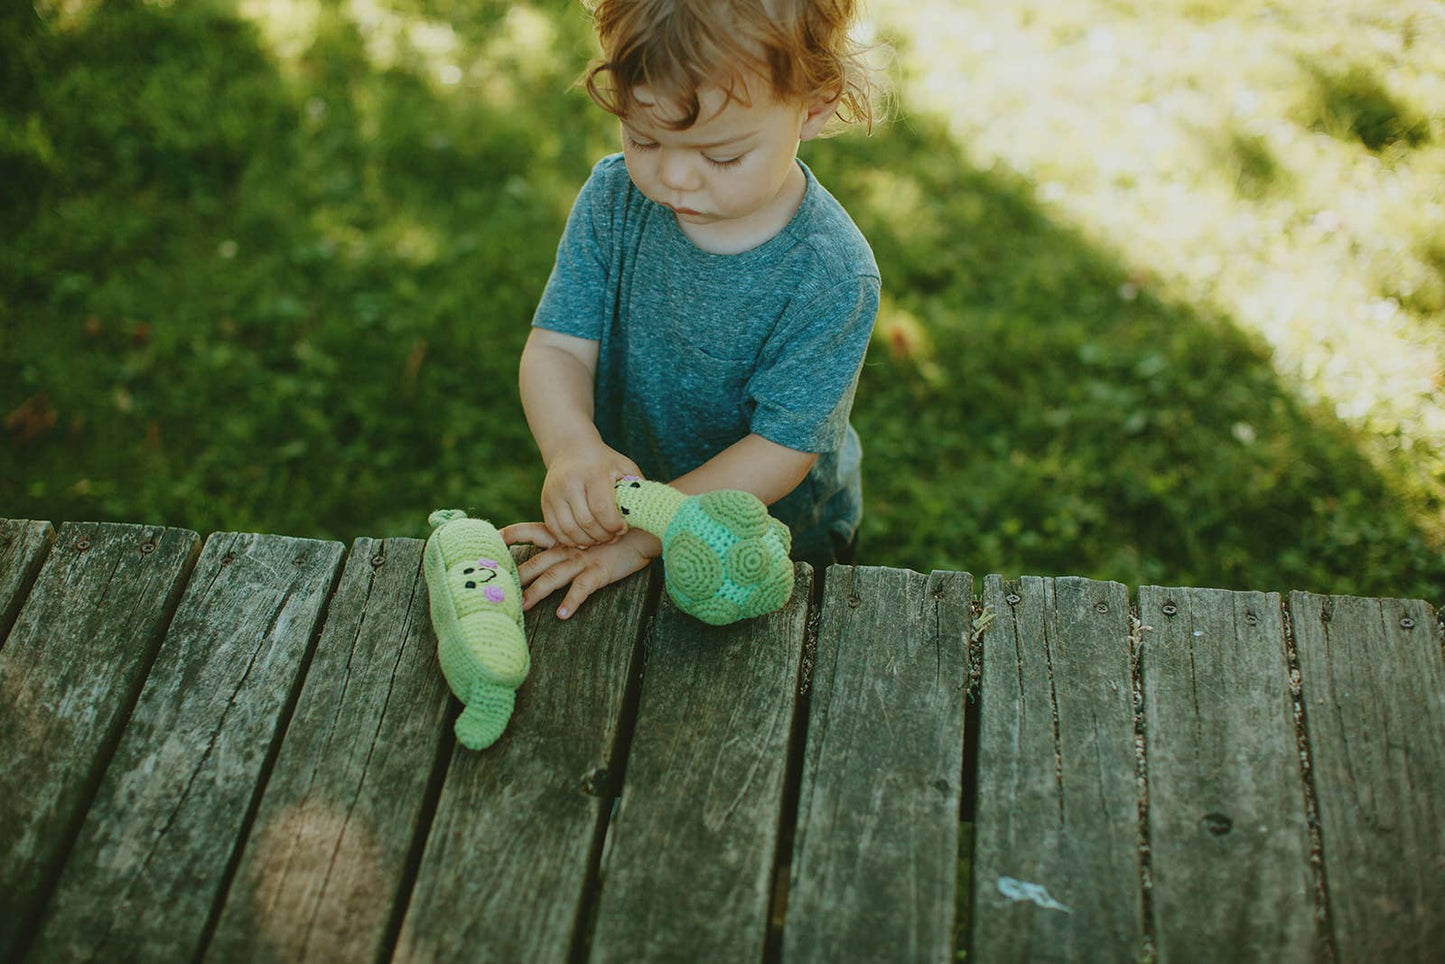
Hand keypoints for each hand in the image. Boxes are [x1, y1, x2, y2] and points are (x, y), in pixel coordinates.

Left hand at [501, 523, 660, 619]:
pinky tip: (563, 614)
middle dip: (517, 575)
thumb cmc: (614, 536)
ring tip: (523, 607)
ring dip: (537, 592)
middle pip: (536, 561)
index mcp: (564, 537)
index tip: (493, 538)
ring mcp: (583, 559)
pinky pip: (582, 588)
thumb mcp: (587, 535)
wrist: (644, 531)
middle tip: (499, 588)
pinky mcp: (599, 571)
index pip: (532, 530)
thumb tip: (550, 550)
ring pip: (553, 577)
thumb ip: (568, 539)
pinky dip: (572, 601)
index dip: (512, 533)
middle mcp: (569, 547)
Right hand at [540, 440, 640, 547]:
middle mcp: (570, 483)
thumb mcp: (625, 467)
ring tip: (600, 538)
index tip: (623, 528)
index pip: (602, 509)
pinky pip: (556, 531)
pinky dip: (571, 540)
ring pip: (570, 530)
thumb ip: (637, 488)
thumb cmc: (605, 462)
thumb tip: (650, 511)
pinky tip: (584, 538)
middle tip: (613, 536)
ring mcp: (554, 493)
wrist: (571, 448)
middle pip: (586, 523)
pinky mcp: (545, 502)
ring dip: (588, 541)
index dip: (614, 526)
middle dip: (603, 536)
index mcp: (593, 473)